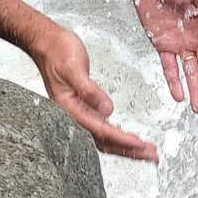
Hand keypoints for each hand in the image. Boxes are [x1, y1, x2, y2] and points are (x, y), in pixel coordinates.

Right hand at [32, 24, 158, 161]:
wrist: (46, 42)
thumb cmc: (57, 51)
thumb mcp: (74, 68)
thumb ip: (89, 90)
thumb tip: (108, 110)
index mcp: (68, 108)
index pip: (99, 130)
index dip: (121, 139)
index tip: (139, 144)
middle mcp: (72, 114)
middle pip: (102, 141)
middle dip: (127, 150)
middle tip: (151, 155)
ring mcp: (77, 111)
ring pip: (103, 137)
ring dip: (124, 146)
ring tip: (144, 151)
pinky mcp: (82, 105)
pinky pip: (101, 127)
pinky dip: (116, 135)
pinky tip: (126, 137)